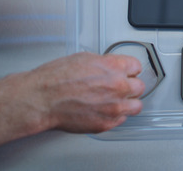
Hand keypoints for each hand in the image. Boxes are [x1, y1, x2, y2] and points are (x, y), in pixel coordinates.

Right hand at [26, 52, 145, 133]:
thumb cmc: (56, 78)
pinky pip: (122, 120)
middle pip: (140, 87)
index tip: (127, 73)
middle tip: (120, 88)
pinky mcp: (106, 123)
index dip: (130, 70)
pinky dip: (115, 116)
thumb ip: (105, 63)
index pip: (137, 66)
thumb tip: (111, 66)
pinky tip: (104, 111)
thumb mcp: (84, 58)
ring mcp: (114, 107)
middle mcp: (118, 86)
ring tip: (116, 102)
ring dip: (128, 103)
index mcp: (114, 67)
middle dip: (130, 86)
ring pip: (136, 106)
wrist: (43, 99)